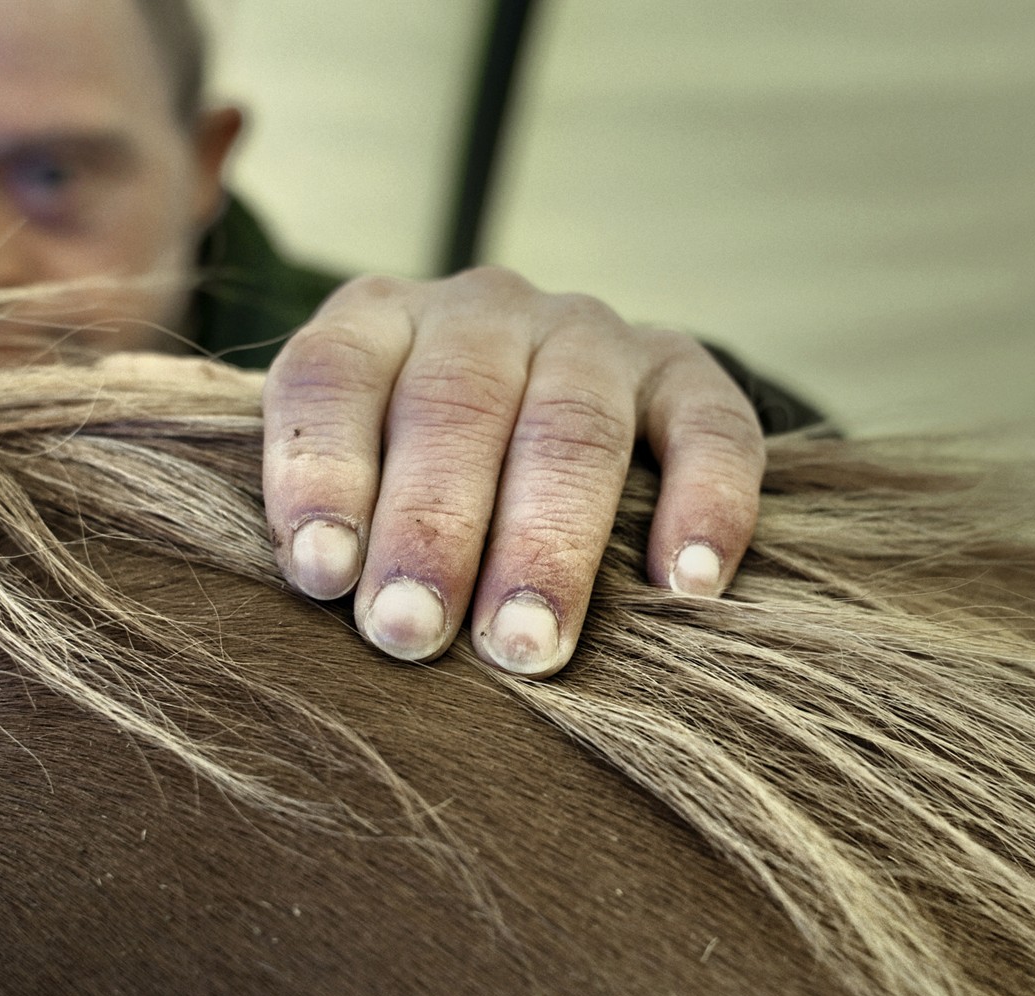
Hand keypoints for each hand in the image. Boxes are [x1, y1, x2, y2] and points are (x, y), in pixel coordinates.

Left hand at [259, 267, 765, 678]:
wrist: (543, 430)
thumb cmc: (413, 496)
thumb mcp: (355, 489)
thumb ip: (335, 533)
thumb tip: (328, 611)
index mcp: (376, 323)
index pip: (333, 377)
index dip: (324, 474)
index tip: (324, 575)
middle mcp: (481, 312)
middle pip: (456, 405)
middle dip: (432, 528)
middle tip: (412, 634)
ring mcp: (588, 335)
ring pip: (574, 425)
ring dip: (550, 541)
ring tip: (527, 645)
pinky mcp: (680, 369)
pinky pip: (710, 427)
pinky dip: (707, 504)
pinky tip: (688, 589)